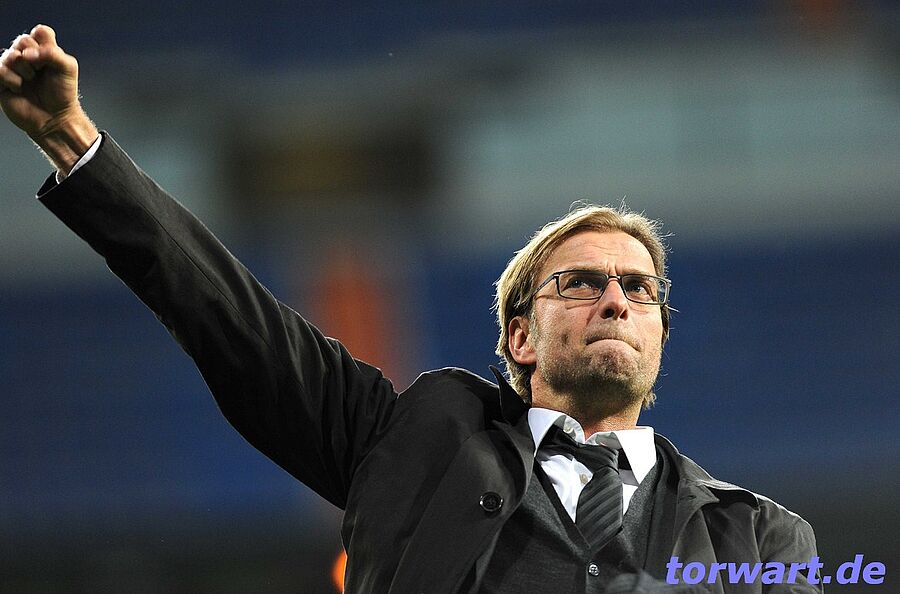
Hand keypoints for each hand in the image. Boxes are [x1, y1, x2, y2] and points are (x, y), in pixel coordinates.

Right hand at [0, 24, 96, 171]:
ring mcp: (13, 67)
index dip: (44, 44)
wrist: (54, 119)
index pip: (40, 32)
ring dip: (23, 70)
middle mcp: (27, 57)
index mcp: (44, 51)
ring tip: (30, 82)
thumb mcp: (68, 68)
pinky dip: (11, 79)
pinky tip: (18, 88)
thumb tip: (26, 54)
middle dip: (34, 58)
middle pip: (23, 40)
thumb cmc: (63, 95)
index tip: (50, 59)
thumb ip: (53, 53)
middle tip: (40, 73)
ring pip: (10, 54)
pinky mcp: (2, 80)